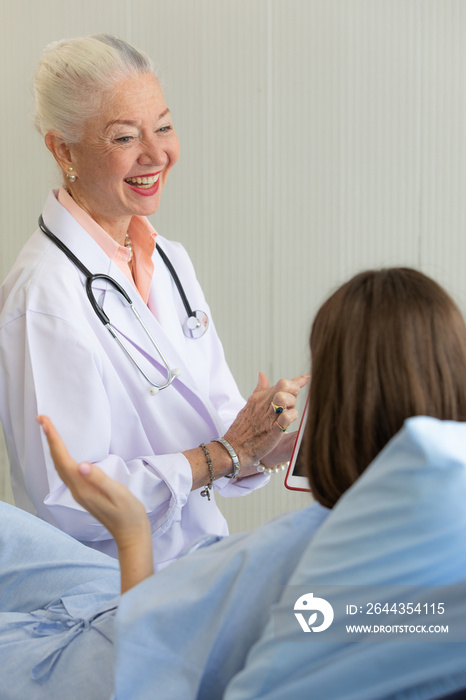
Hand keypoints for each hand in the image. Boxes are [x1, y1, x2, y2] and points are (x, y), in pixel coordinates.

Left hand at [37, 416, 148, 549]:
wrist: (131, 535)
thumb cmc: (129, 515)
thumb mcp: (119, 494)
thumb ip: (100, 480)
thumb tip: (82, 465)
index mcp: (84, 489)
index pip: (64, 461)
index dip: (54, 441)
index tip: (46, 423)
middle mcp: (78, 490)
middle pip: (58, 462)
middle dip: (50, 440)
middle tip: (43, 419)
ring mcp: (80, 493)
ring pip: (61, 467)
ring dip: (54, 448)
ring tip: (50, 431)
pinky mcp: (85, 493)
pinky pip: (67, 472)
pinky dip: (62, 457)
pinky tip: (63, 453)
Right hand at [224, 372, 308, 469]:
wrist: (232, 449)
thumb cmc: (241, 430)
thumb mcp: (249, 406)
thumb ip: (259, 390)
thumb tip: (262, 374)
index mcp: (259, 398)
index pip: (280, 384)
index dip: (297, 380)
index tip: (306, 378)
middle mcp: (263, 404)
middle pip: (284, 385)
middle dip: (295, 389)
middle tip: (294, 401)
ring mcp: (267, 417)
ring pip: (285, 398)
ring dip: (292, 403)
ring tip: (289, 412)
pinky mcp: (272, 431)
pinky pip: (286, 417)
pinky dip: (292, 416)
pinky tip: (290, 421)